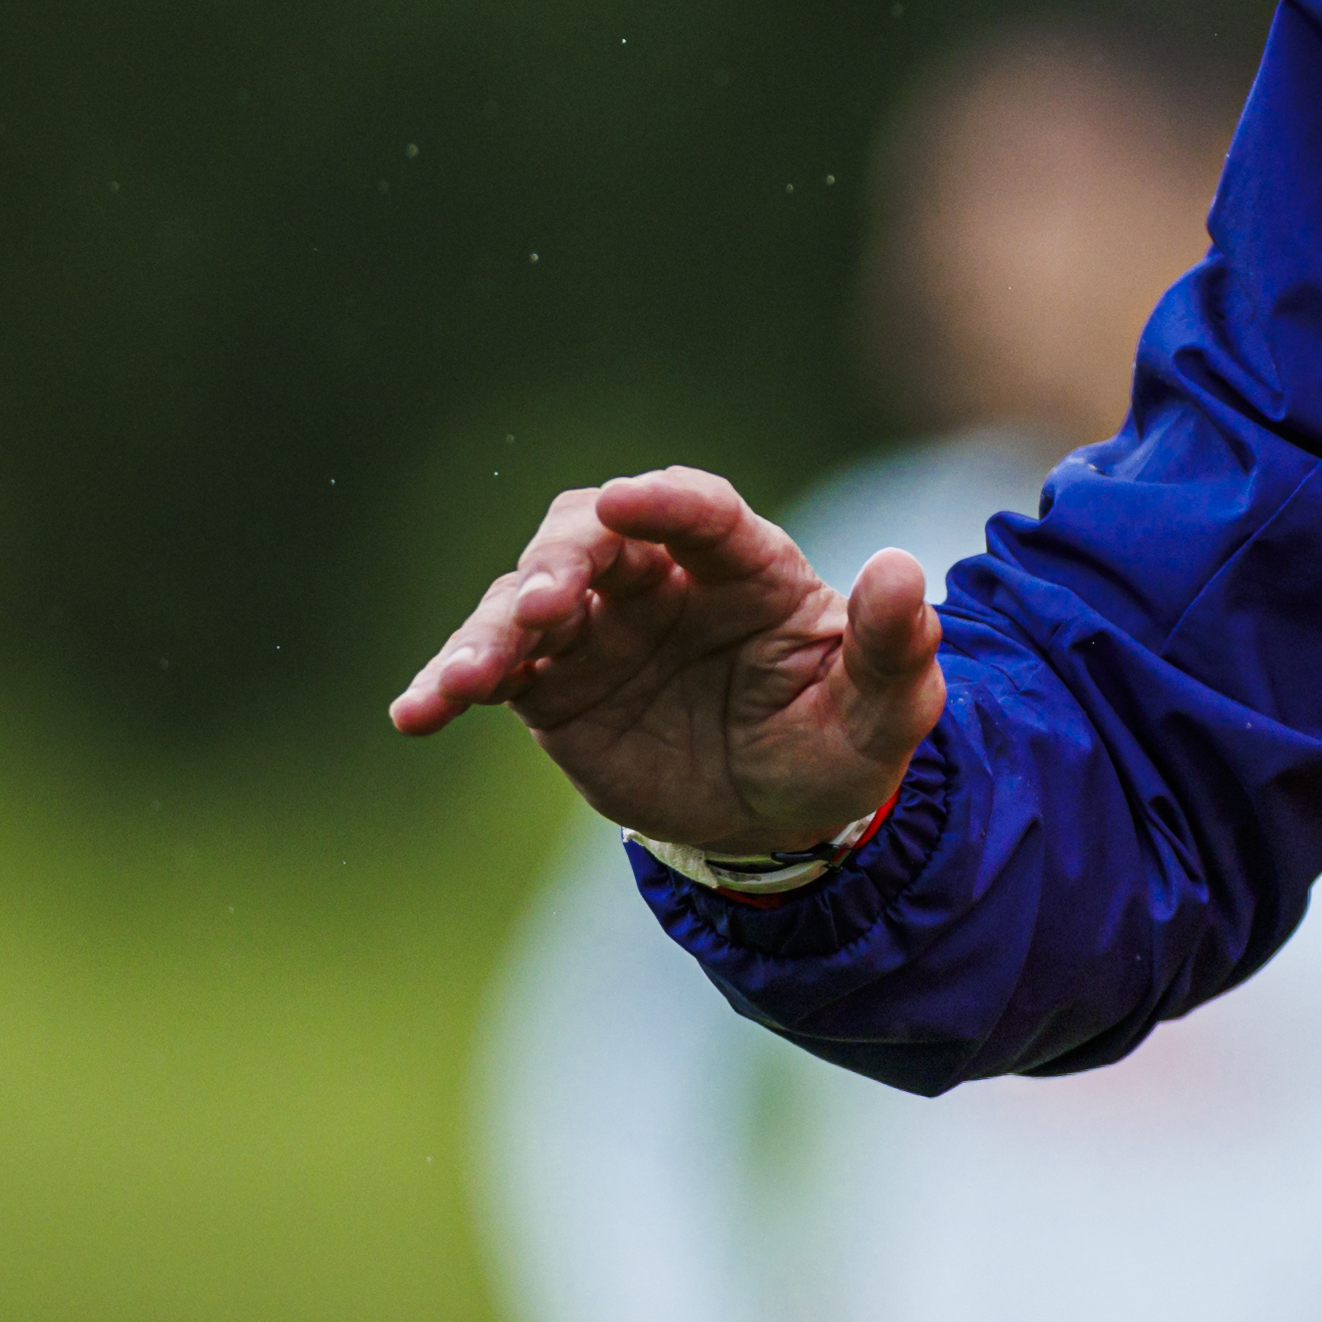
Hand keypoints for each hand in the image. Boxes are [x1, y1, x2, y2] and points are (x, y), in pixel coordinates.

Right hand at [384, 465, 943, 849]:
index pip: (702, 511)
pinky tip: (417, 712)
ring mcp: (599, 627)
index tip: (629, 503)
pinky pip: (490, 670)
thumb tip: (904, 571)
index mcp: (748, 566)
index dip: (668, 503)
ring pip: (525, 598)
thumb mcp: (883, 712)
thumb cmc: (835, 743)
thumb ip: (893, 647)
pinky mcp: (552, 683)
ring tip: (466, 678)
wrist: (776, 819)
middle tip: (544, 605)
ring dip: (492, 629)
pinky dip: (449, 682)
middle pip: (593, 537)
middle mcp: (663, 580)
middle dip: (563, 562)